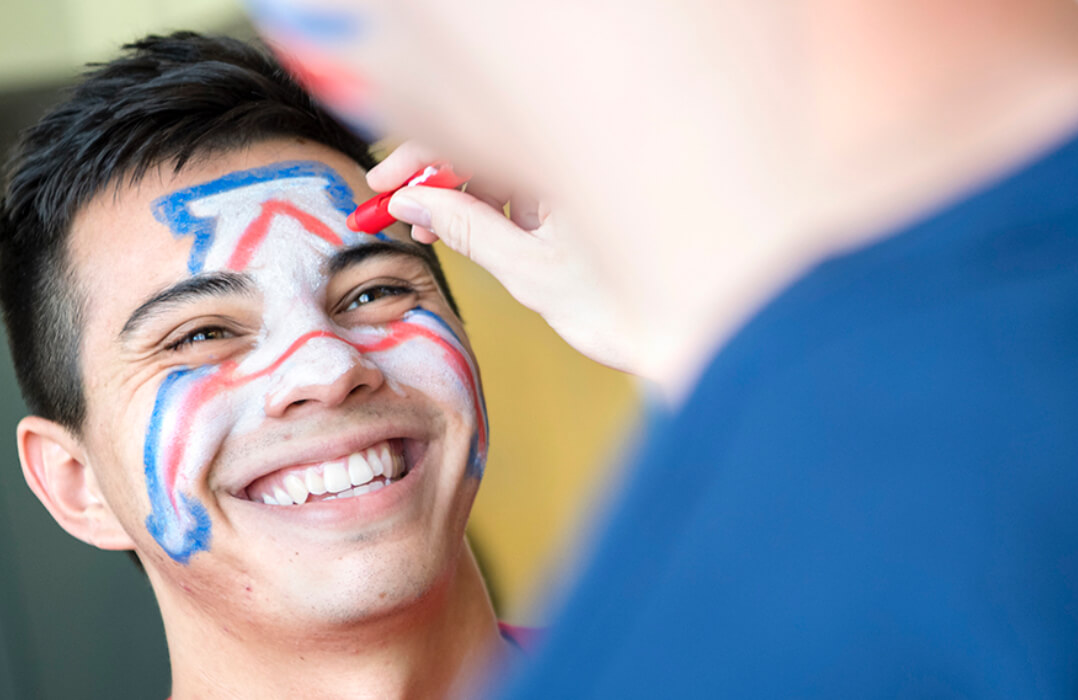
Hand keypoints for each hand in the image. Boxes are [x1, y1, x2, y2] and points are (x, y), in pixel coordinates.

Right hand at [370, 142, 639, 373]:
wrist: (694, 335)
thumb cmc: (628, 306)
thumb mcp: (529, 271)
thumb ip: (465, 229)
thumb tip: (409, 203)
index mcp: (569, 154)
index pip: (476, 132)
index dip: (420, 158)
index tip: (383, 188)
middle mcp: (577, 153)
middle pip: (486, 142)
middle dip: (436, 177)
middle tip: (398, 214)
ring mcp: (581, 173)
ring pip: (502, 164)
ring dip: (461, 193)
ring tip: (431, 234)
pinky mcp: (585, 194)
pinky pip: (525, 183)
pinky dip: (492, 204)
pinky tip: (467, 230)